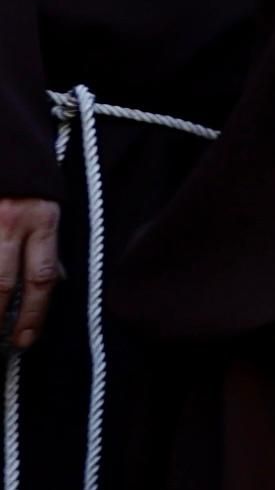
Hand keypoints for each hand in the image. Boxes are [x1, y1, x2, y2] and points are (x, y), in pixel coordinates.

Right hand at [0, 199, 54, 350]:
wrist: (5, 149)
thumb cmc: (27, 185)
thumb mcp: (47, 209)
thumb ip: (46, 245)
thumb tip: (54, 284)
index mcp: (42, 221)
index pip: (41, 277)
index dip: (34, 313)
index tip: (26, 340)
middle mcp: (11, 223)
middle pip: (3, 283)